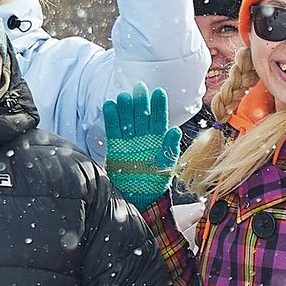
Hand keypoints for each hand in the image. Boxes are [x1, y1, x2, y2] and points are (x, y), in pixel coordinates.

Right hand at [101, 86, 177, 206]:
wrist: (138, 197)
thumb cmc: (155, 182)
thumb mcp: (166, 166)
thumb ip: (169, 149)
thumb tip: (175, 130)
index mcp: (159, 139)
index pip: (159, 118)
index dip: (158, 105)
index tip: (158, 92)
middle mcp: (144, 136)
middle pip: (141, 115)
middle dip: (141, 101)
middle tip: (139, 88)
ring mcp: (129, 140)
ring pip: (127, 119)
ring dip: (125, 107)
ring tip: (124, 96)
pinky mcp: (115, 146)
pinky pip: (112, 129)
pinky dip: (111, 117)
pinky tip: (110, 105)